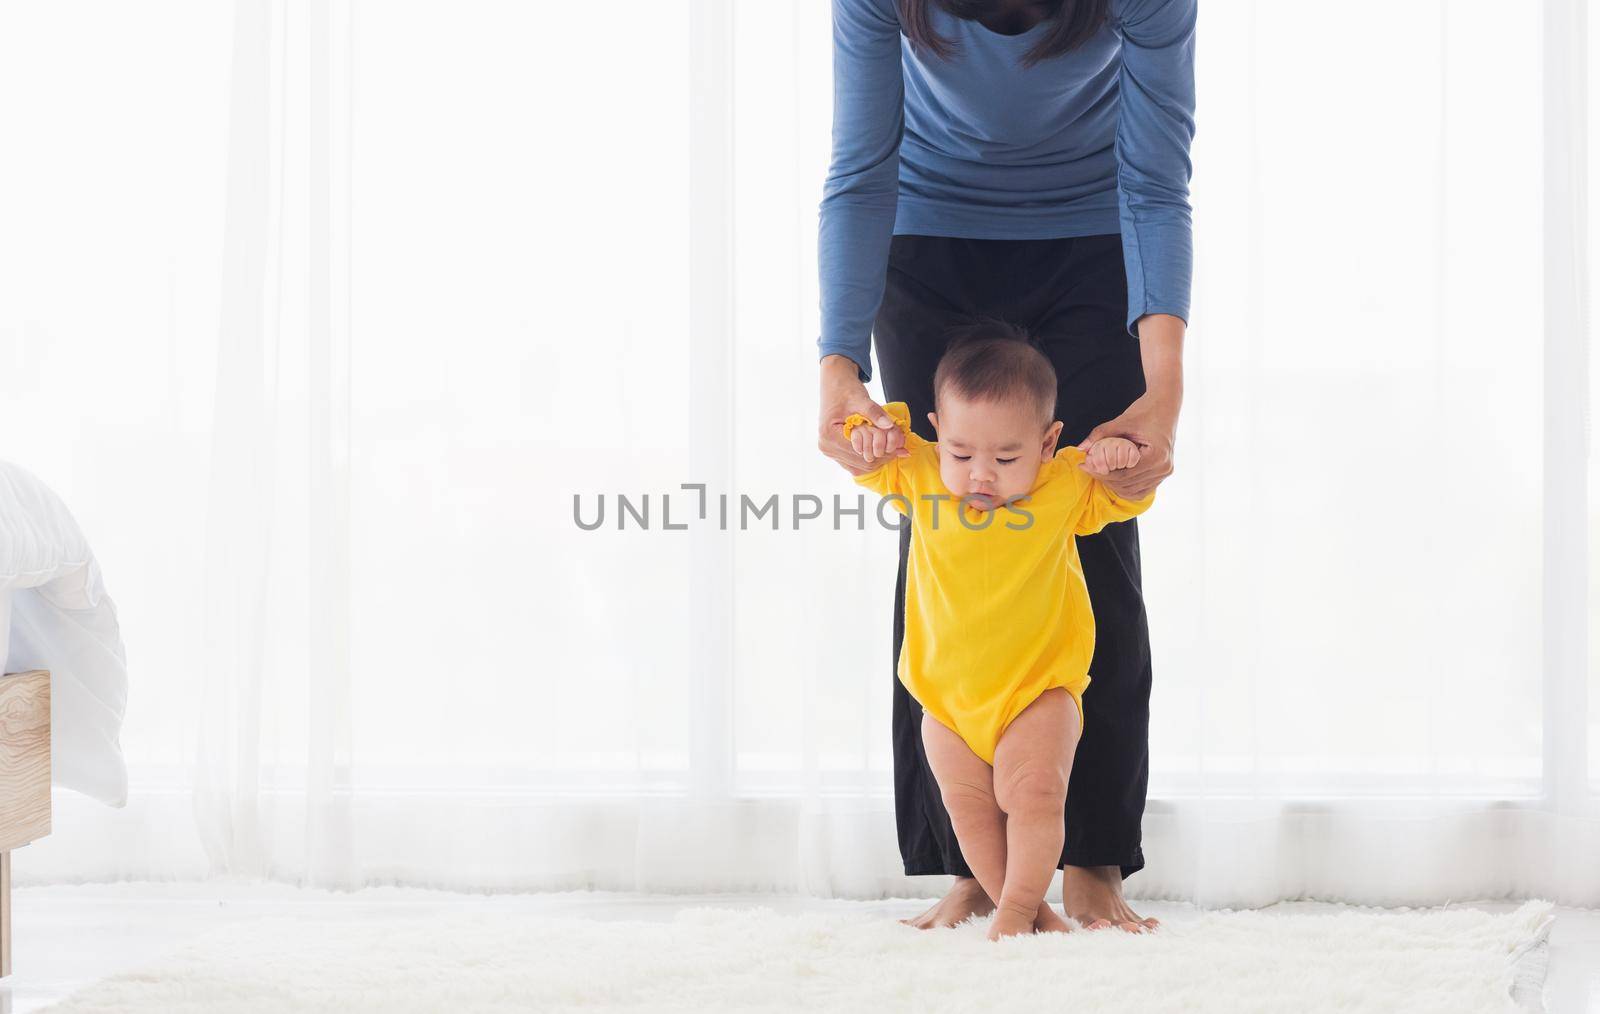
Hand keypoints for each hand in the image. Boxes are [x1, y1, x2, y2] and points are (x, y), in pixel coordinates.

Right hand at [818, 354, 908, 474]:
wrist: (834, 384)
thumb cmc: (845, 389)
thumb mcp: (861, 399)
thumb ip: (874, 413)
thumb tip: (889, 425)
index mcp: (829, 435)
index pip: (861, 452)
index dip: (883, 450)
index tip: (900, 445)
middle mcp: (827, 447)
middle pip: (862, 462)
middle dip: (884, 455)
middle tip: (902, 447)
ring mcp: (830, 451)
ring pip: (860, 466)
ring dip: (879, 458)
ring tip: (894, 447)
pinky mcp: (835, 451)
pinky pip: (855, 463)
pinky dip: (871, 457)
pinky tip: (883, 449)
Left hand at [1076, 390, 1178, 498]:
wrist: (1164, 405)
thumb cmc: (1144, 411)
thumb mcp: (1120, 422)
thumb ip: (1099, 435)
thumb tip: (1080, 448)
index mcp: (1156, 457)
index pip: (1122, 476)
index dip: (1100, 473)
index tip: (1084, 465)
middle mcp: (1163, 468)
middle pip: (1126, 485)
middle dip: (1105, 479)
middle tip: (1088, 468)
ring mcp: (1165, 472)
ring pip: (1133, 491)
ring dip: (1114, 485)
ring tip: (1098, 471)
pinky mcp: (1163, 473)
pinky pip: (1142, 489)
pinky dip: (1126, 486)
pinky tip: (1113, 476)